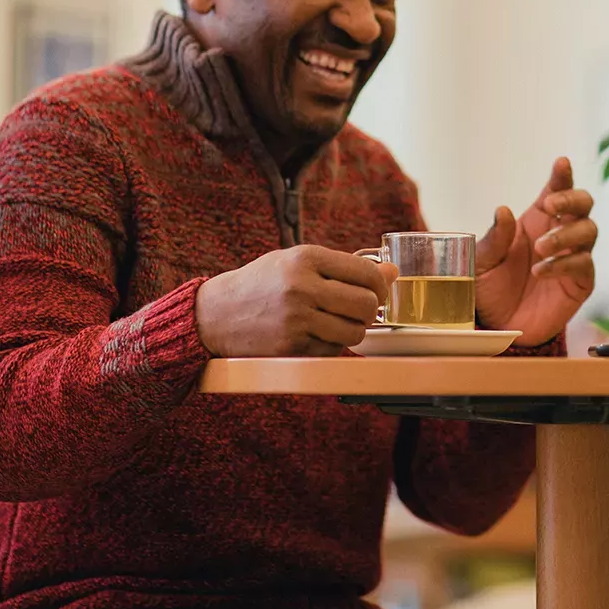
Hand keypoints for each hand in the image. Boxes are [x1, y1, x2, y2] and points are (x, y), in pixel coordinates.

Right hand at [194, 245, 397, 356]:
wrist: (215, 314)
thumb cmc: (263, 283)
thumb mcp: (297, 261)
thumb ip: (344, 265)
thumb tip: (393, 272)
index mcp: (305, 258)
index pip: (367, 273)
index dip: (380, 285)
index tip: (377, 290)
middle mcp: (301, 287)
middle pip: (366, 305)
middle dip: (371, 309)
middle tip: (362, 309)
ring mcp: (296, 320)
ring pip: (355, 332)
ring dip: (354, 329)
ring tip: (338, 321)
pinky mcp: (291, 347)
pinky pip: (334, 350)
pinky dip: (333, 344)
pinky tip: (317, 333)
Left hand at [475, 157, 597, 346]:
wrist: (498, 324)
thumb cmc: (491, 286)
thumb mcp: (481, 261)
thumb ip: (494, 239)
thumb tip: (503, 210)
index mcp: (539, 218)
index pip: (557, 189)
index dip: (562, 175)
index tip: (561, 162)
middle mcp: (560, 232)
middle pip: (584, 203)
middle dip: (572, 198)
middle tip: (551, 205)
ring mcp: (574, 256)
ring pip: (589, 231)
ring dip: (566, 234)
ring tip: (540, 248)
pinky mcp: (580, 282)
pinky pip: (583, 265)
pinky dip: (564, 264)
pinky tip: (540, 271)